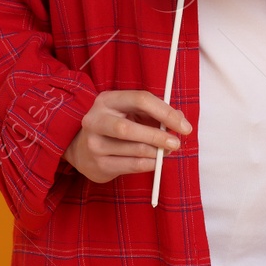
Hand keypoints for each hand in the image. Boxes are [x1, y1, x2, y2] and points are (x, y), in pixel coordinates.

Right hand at [63, 89, 190, 183]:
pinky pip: (132, 166)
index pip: (140, 99)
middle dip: (157, 136)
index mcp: (107, 100)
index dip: (165, 112)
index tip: (184, 126)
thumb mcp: (130, 112)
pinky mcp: (99, 164)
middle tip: (176, 143)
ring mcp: (94, 144)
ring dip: (156, 153)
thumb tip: (180, 119)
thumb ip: (154, 113)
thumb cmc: (114, 126)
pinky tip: (154, 161)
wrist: (81, 148)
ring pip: (133, 150)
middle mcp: (96, 120)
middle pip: (128, 128)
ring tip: (165, 152)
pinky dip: (149, 164)